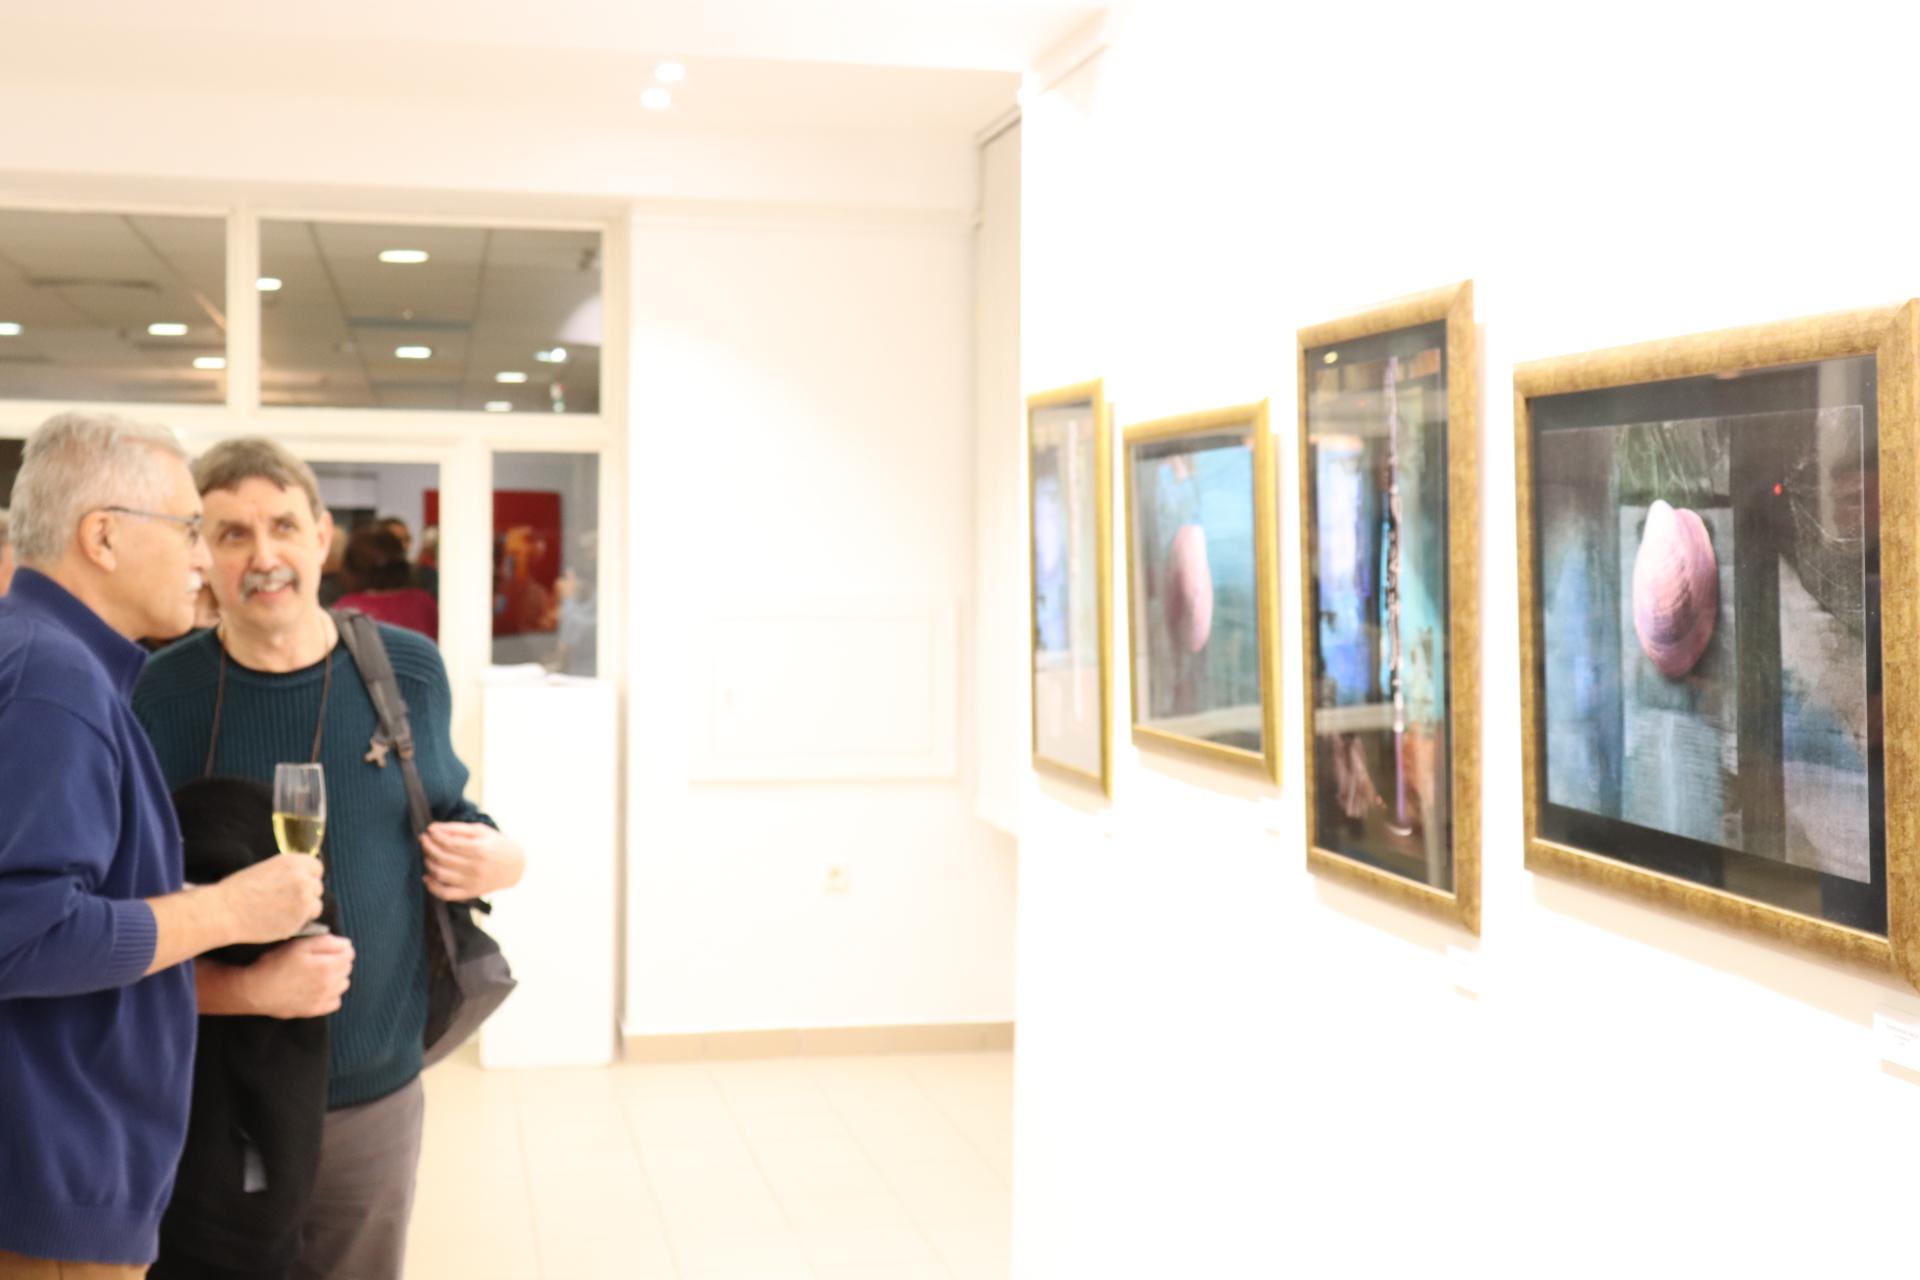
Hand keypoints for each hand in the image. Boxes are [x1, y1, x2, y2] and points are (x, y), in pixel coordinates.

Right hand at [217, 853, 324, 943]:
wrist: (226, 910)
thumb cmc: (239, 890)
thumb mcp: (266, 869)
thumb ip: (288, 872)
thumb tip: (301, 878)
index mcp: (293, 862)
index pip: (316, 868)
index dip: (309, 877)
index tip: (300, 885)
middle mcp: (302, 877)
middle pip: (317, 886)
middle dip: (307, 894)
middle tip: (288, 902)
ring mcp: (304, 898)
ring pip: (316, 905)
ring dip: (305, 909)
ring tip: (284, 912)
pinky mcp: (300, 918)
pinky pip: (309, 920)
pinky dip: (299, 922)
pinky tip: (282, 921)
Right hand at [239, 935, 354, 1018]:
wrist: (255, 991)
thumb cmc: (275, 963)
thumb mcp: (299, 945)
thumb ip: (327, 942)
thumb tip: (347, 945)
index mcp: (327, 966)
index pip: (349, 953)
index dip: (339, 947)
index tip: (326, 947)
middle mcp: (329, 985)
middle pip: (347, 968)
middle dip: (338, 961)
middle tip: (319, 959)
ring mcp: (323, 999)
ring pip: (343, 985)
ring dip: (336, 977)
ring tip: (318, 973)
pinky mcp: (314, 1011)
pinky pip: (335, 1002)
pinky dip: (331, 994)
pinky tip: (318, 989)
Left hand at [422, 822, 524, 900]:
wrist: (515, 867)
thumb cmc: (496, 845)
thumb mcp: (481, 831)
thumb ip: (457, 828)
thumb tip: (434, 828)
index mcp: (480, 849)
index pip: (449, 843)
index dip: (435, 836)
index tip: (428, 831)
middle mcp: (475, 867)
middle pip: (442, 857)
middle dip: (428, 847)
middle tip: (423, 840)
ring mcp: (472, 882)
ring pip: (440, 874)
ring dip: (428, 863)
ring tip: (427, 854)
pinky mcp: (469, 893)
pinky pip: (445, 893)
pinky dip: (432, 886)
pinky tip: (427, 876)